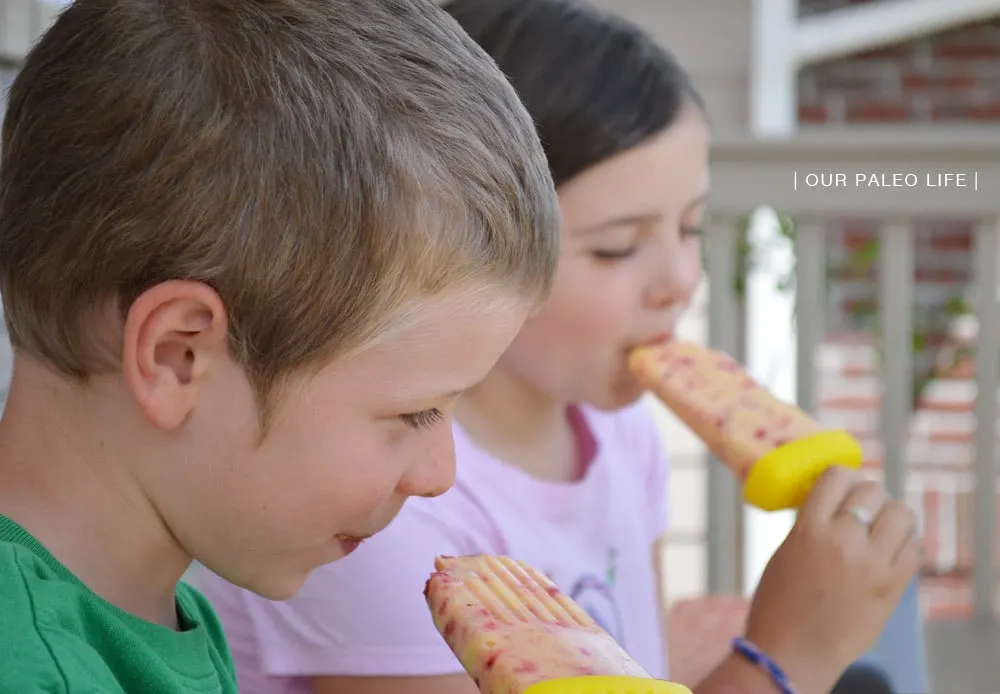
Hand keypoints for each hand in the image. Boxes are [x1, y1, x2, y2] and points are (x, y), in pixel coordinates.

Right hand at [743, 466, 920, 693]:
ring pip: (901, 513)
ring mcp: (872, 564)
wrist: (793, 653)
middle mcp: (844, 540)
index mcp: (808, 529)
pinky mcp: (892, 587)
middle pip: (872, 491)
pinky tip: (891, 549)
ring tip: (881, 525)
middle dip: (866, 494)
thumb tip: (836, 503)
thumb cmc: (779, 604)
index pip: (836, 477)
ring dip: (891, 514)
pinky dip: (906, 542)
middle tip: (861, 506)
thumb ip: (811, 524)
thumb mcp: (785, 551)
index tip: (840, 484)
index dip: (841, 476)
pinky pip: (914, 548)